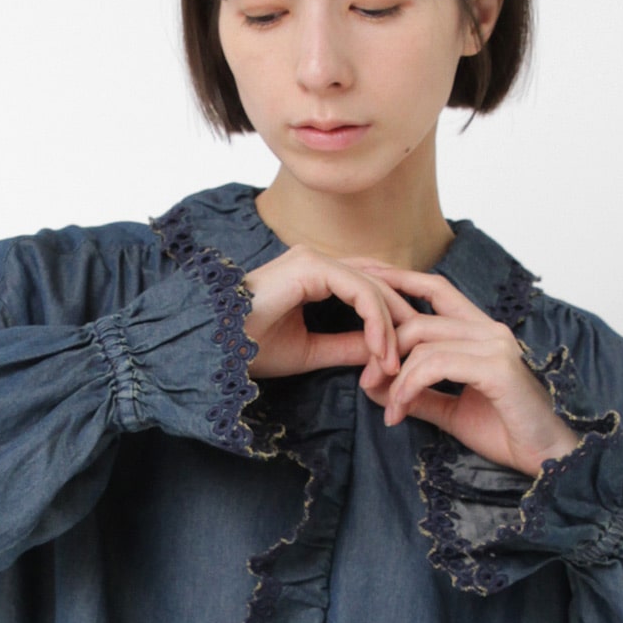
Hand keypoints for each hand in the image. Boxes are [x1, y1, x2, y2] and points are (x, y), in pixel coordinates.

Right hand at [241, 247, 420, 382]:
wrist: (213, 344)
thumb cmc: (248, 348)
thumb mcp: (310, 351)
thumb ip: (347, 346)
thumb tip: (383, 352)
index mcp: (314, 276)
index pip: (367, 290)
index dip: (388, 322)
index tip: (395, 361)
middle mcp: (317, 261)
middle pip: (377, 283)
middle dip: (399, 321)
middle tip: (409, 359)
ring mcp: (314, 259)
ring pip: (372, 286)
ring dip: (389, 327)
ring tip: (392, 363)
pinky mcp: (311, 265)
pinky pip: (358, 289)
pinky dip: (374, 319)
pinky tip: (379, 349)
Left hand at [351, 259, 586, 476]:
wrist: (547, 458)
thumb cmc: (505, 432)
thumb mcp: (450, 410)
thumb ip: (417, 393)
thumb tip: (372, 384)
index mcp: (481, 332)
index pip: (435, 289)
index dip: (398, 280)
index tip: (364, 281)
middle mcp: (490, 330)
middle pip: (419, 319)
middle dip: (383, 349)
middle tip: (367, 382)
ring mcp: (495, 346)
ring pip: (424, 343)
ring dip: (395, 378)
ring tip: (389, 409)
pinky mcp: (497, 368)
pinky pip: (437, 365)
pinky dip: (410, 387)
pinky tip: (400, 412)